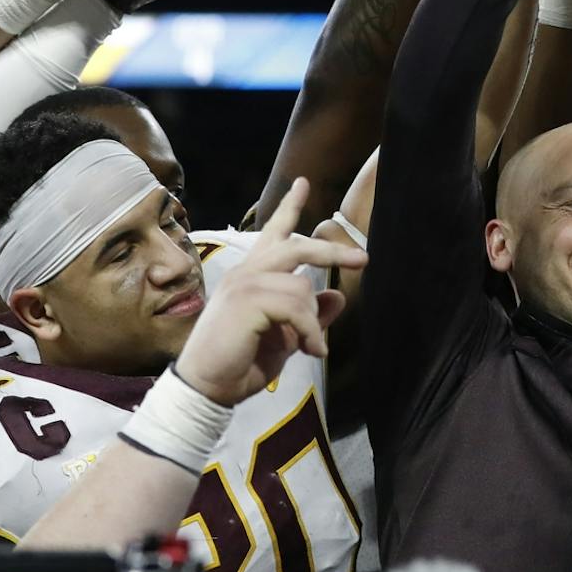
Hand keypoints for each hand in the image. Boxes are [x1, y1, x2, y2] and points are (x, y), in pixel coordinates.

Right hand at [174, 178, 365, 405]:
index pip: (272, 234)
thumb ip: (310, 316)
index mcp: (251, 276)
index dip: (289, 207)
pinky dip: (310, 331)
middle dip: (332, 250)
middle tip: (362, 258)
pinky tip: (309, 350)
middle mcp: (245, 273)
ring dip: (313, 321)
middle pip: (296, 246)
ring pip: (301, 285)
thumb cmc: (242, 363)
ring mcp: (243, 284)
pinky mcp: (245, 301)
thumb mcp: (287, 337)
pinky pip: (297, 306)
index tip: (303, 183)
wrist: (208, 389)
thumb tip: (338, 296)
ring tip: (312, 348)